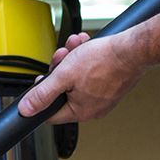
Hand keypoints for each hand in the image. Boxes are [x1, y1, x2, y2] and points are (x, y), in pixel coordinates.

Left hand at [19, 32, 147, 123]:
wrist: (132, 49)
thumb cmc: (104, 62)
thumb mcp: (64, 75)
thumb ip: (43, 93)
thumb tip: (26, 109)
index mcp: (80, 112)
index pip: (51, 112)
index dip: (42, 94)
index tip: (42, 79)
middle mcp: (93, 108)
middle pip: (63, 91)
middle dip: (60, 69)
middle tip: (62, 56)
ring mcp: (103, 96)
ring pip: (77, 78)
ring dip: (72, 59)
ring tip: (75, 46)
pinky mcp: (111, 84)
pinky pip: (91, 73)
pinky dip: (85, 59)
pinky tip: (86, 46)